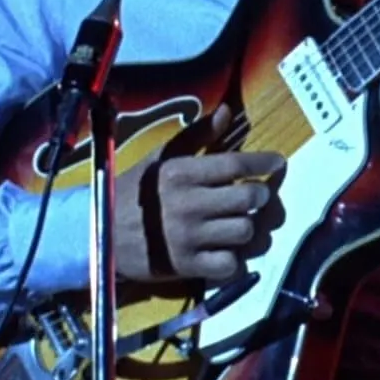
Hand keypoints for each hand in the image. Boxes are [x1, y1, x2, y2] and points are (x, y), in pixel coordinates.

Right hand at [114, 104, 284, 282]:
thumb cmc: (135, 191)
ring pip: (245, 232)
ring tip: (246, 224)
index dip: (263, 162)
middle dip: (262, 197)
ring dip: (253, 228)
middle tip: (258, 198)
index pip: (234, 165)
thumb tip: (228, 112)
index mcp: (181, 174)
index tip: (279, 163)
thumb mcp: (161, 158)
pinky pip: (230, 265)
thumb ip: (197, 136)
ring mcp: (188, 238)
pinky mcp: (187, 267)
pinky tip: (229, 250)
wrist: (100, 234)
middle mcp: (188, 204)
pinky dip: (236, 259)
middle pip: (248, 199)